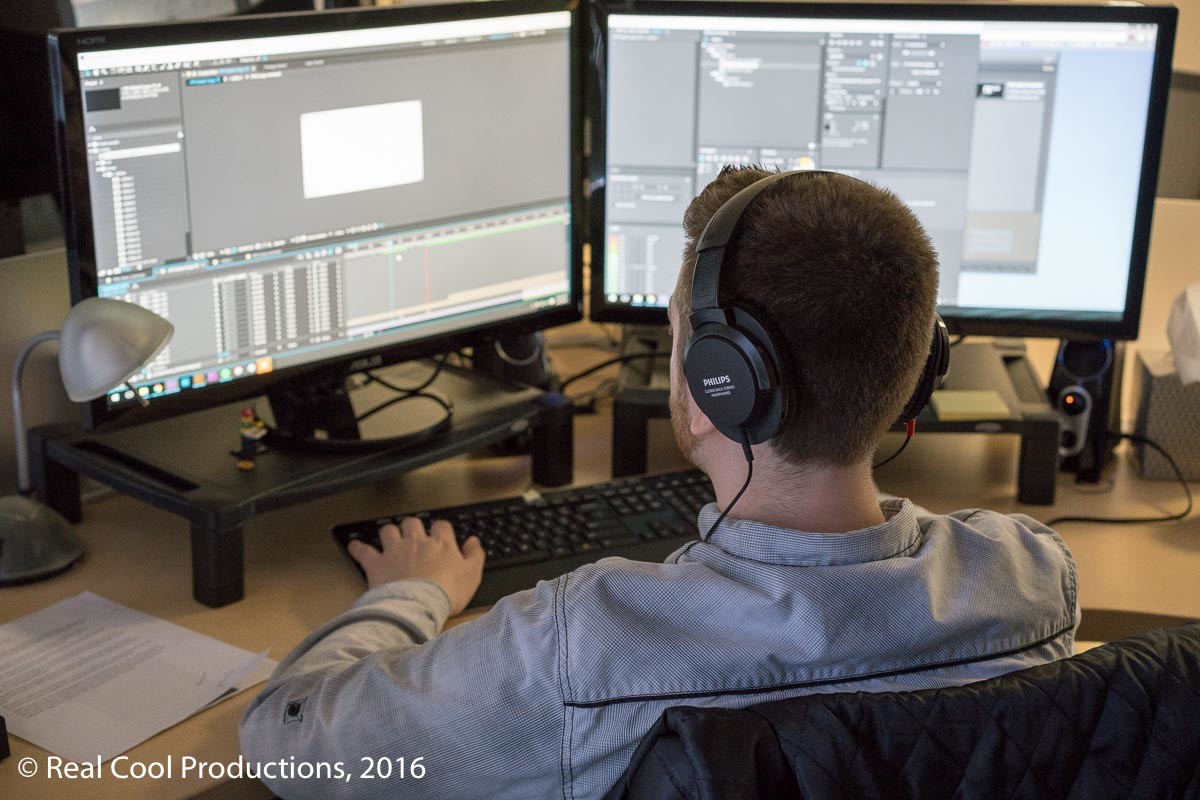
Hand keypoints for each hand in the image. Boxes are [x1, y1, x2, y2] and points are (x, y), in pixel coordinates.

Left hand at [348, 518, 484, 615]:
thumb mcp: (472, 576)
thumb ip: (474, 556)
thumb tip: (474, 542)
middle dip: (413, 527)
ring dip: (389, 533)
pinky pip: (364, 551)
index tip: (441, 535)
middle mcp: (417, 542)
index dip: (441, 530)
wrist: (419, 605)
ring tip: (390, 538)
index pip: (442, 526)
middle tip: (413, 535)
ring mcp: (395, 551)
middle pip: (413, 523)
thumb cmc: (447, 593)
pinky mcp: (377, 563)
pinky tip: (355, 546)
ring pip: (389, 530)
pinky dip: (358, 548)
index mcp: (441, 544)